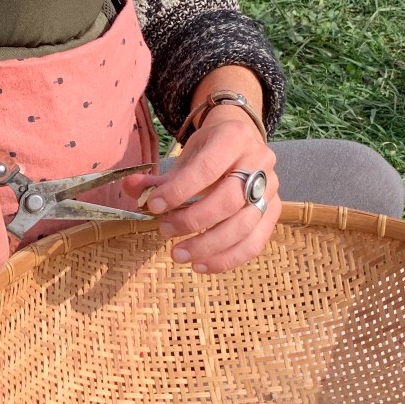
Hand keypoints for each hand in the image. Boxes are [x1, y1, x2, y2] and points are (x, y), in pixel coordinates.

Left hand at [124, 107, 279, 273]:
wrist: (241, 142)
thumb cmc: (209, 151)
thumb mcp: (185, 156)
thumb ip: (158, 177)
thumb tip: (130, 189)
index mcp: (235, 138)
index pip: (208, 168)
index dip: (179, 190)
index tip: (153, 206)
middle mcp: (260, 162)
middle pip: (230, 199)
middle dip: (193, 220)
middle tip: (164, 230)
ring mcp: (271, 188)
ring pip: (244, 225)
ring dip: (209, 246)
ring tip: (179, 255)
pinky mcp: (274, 211)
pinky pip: (254, 243)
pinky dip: (227, 259)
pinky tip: (201, 265)